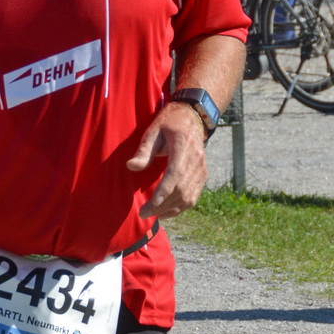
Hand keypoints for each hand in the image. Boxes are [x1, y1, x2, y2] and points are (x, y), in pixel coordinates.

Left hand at [126, 102, 207, 218]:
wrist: (192, 118)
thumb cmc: (169, 124)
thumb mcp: (153, 131)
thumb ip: (144, 150)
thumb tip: (131, 166)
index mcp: (183, 145)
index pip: (176, 172)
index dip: (165, 190)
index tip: (153, 203)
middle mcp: (196, 159)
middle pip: (181, 188)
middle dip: (162, 204)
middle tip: (143, 213)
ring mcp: (202, 168)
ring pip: (188, 196)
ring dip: (170, 209)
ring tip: (152, 214)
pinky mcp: (203, 175)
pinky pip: (193, 197)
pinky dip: (179, 207)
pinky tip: (165, 212)